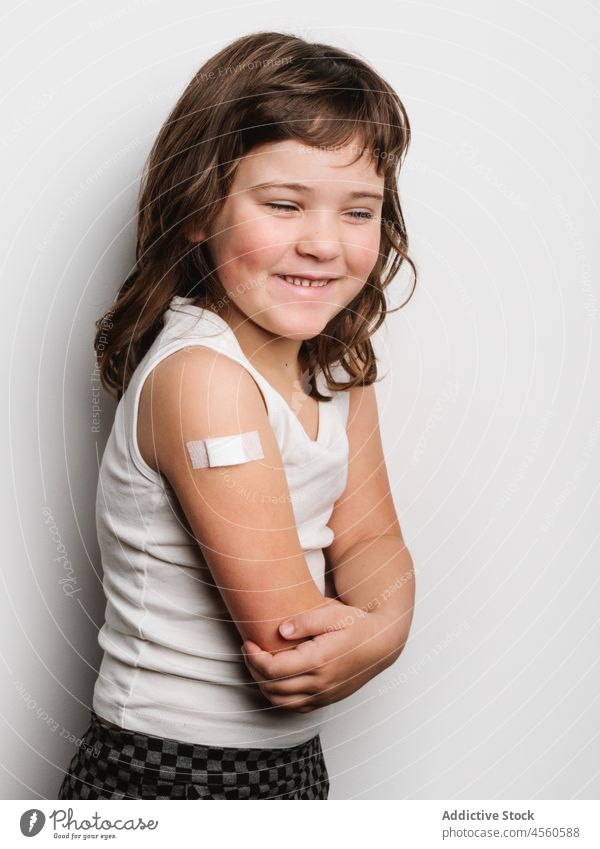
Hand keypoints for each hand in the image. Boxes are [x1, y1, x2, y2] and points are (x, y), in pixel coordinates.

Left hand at [240, 599, 392, 712]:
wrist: (381, 643)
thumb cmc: (356, 624)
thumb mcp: (333, 614)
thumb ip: (306, 620)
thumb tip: (280, 630)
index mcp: (319, 661)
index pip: (273, 669)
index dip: (253, 658)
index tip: (247, 642)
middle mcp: (321, 683)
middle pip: (272, 687)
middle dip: (254, 669)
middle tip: (248, 651)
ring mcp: (324, 695)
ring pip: (281, 702)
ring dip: (263, 685)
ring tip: (258, 664)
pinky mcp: (327, 700)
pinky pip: (296, 707)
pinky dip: (279, 697)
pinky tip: (275, 678)